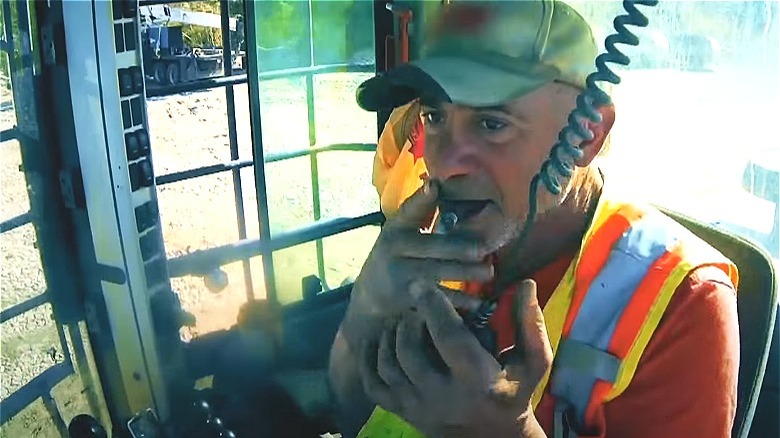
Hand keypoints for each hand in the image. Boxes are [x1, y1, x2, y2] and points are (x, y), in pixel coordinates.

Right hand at [343, 178, 492, 346]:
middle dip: (458, 248)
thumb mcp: (400, 230)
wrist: (370, 291)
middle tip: (482, 249)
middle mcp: (395, 248)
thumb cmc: (396, 253)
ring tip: (488, 272)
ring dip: (464, 272)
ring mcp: (400, 273)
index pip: (409, 210)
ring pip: (437, 272)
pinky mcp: (407, 296)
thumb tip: (439, 184)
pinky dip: (458, 301)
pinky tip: (477, 302)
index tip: (434, 187)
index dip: (421, 199)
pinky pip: (437, 298)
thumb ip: (420, 211)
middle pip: (431, 246)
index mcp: (396, 227)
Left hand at [359, 280, 551, 437]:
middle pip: (410, 352)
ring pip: (389, 366)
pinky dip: (369, 359)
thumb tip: (527, 284)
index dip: (433, 307)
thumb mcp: (533, 361)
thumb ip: (529, 324)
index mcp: (477, 381)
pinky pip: (374, 385)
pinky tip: (377, 339)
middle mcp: (443, 397)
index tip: (422, 284)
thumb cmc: (514, 392)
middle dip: (408, 321)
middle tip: (414, 304)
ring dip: (390, 336)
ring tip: (400, 319)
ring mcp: (418, 407)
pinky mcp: (403, 412)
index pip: (449, 338)